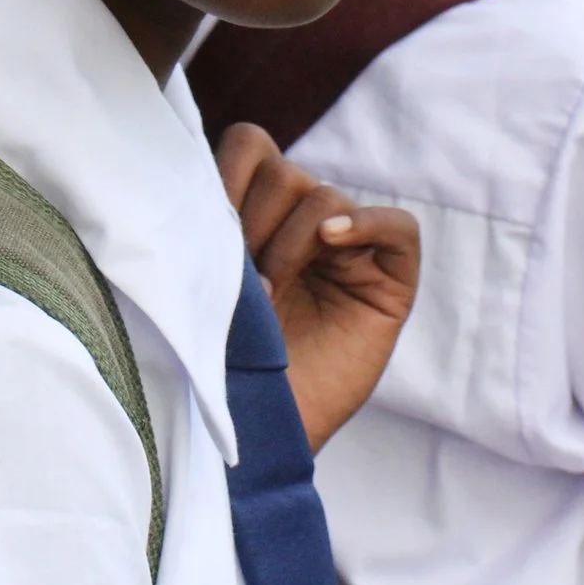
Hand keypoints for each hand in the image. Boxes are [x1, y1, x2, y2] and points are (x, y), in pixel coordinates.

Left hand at [217, 122, 420, 450]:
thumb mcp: (200, 283)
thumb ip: (204, 226)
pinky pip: (397, 228)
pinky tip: (333, 243)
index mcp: (255, 213)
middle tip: (233, 274)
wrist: (251, 438)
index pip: (249, 146)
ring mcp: (349, 250)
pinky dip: (365, 224)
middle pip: (283, 172)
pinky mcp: (389, 281)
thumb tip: (186, 173)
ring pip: (325, 196)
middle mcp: (302, 224)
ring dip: (289, 240)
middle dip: (251, 217)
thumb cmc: (219, 364)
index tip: (200, 222)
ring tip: (266, 294)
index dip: (224, 173)